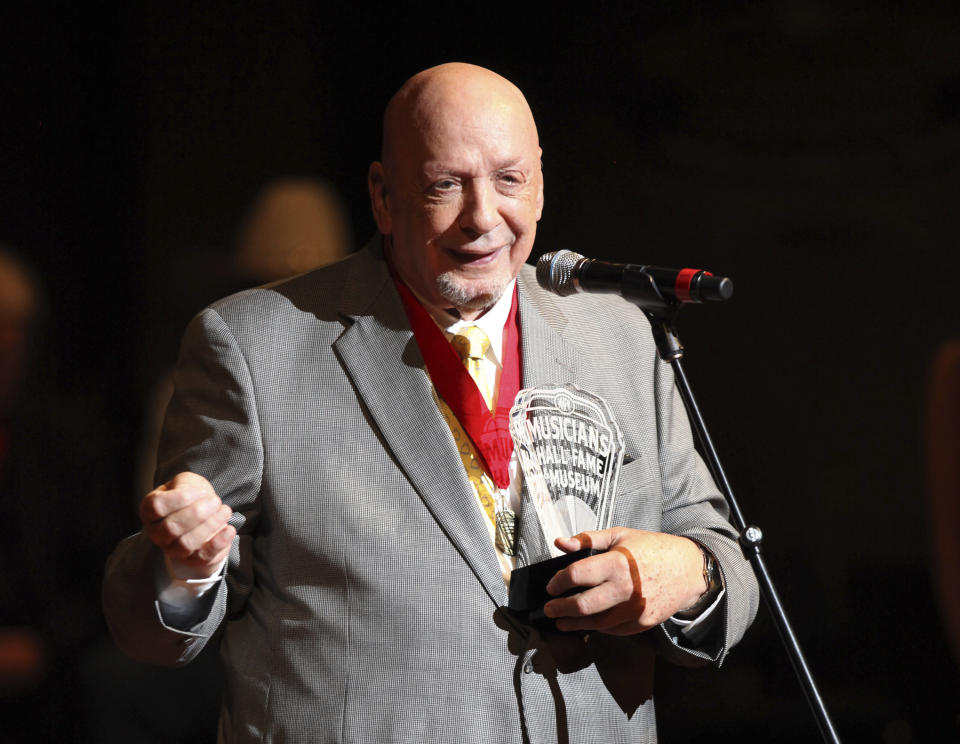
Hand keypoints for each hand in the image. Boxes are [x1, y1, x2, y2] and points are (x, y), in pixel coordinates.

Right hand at [139, 472, 234, 578]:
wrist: (203, 513)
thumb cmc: (191, 496)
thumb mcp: (184, 482)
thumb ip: (184, 485)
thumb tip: (194, 495)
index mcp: (150, 511)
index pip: (157, 507)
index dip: (180, 498)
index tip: (201, 491)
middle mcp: (156, 533)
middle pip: (171, 527)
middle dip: (198, 513)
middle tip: (216, 501)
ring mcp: (172, 549)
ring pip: (186, 544)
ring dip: (210, 526)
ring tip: (225, 511)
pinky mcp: (191, 560)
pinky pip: (201, 558)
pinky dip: (217, 544)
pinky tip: (229, 529)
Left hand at [543, 527, 706, 635]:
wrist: (687, 570)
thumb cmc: (651, 549)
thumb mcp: (619, 536)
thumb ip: (587, 540)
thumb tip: (560, 543)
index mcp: (617, 563)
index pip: (576, 575)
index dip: (558, 582)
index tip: (551, 586)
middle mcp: (625, 589)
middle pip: (582, 605)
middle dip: (560, 609)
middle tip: (549, 609)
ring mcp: (634, 609)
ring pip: (596, 623)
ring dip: (574, 624)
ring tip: (562, 622)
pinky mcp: (642, 623)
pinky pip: (613, 629)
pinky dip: (598, 627)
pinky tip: (588, 623)